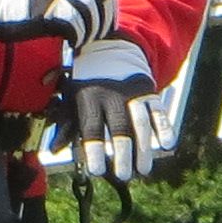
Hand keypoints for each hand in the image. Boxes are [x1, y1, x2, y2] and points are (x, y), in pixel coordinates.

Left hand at [60, 36, 156, 181]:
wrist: (108, 46)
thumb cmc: (86, 81)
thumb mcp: (72, 98)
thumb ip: (67, 125)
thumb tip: (54, 150)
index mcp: (89, 99)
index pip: (91, 128)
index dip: (93, 150)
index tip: (97, 171)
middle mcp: (112, 96)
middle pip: (119, 128)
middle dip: (122, 153)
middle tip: (125, 176)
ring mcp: (132, 93)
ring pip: (140, 122)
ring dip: (144, 148)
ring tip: (144, 170)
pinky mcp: (148, 91)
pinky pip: (158, 111)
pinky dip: (164, 128)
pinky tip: (167, 145)